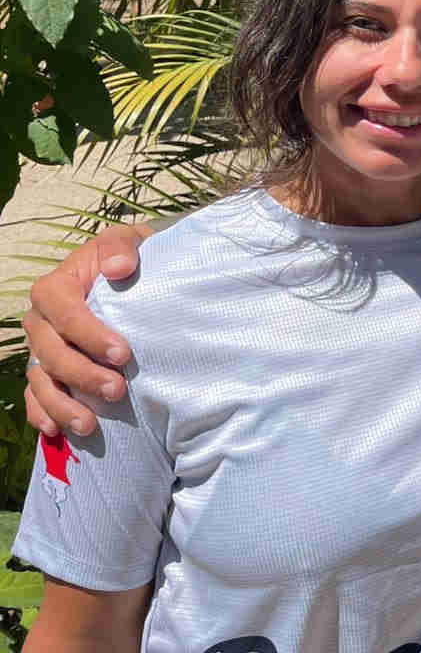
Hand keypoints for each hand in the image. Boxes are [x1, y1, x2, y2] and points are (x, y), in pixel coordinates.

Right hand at [21, 224, 149, 437]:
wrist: (131, 273)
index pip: (63, 312)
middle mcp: (41, 320)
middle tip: (117, 390)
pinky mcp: (48, 370)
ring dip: (62, 404)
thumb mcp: (129, 240)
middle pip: (51, 352)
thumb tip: (118, 268)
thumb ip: (121, 247)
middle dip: (82, 374)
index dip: (88, 334)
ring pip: (42, 380)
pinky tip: (58, 431)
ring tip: (89, 424)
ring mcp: (41, 348)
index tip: (122, 353)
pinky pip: (36, 396)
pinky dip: (43, 413)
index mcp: (55, 287)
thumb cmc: (128, 257)